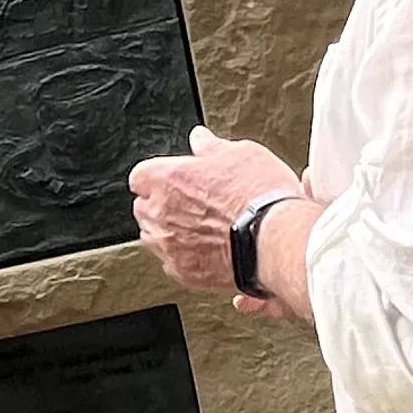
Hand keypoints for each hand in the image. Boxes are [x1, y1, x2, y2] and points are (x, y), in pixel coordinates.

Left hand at [129, 127, 303, 294]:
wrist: (272, 240)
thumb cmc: (258, 196)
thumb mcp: (240, 155)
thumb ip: (212, 148)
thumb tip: (200, 139)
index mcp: (167, 179)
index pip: (140, 175)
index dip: (158, 176)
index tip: (174, 178)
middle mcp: (160, 213)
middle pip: (143, 208)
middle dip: (160, 204)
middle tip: (191, 203)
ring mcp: (168, 246)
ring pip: (153, 237)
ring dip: (168, 231)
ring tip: (199, 228)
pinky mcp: (182, 272)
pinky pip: (172, 263)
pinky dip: (184, 256)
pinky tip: (207, 249)